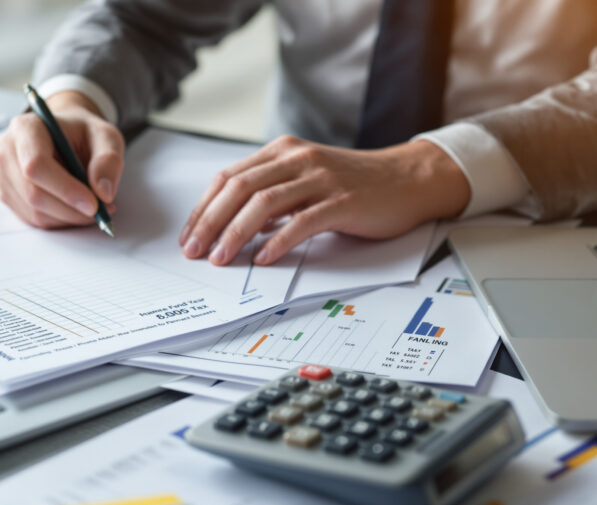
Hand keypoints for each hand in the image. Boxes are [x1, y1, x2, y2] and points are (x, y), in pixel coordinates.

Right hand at [0, 90, 123, 228]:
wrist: (67, 137)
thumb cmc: (83, 134)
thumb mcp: (106, 136)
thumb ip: (109, 160)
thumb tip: (103, 192)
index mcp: (26, 128)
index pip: (36, 165)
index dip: (65, 189)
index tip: (94, 204)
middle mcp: (8, 152)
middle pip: (34, 193)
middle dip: (71, 210)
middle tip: (102, 212)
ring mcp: (5, 176)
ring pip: (35, 212)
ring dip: (69, 217)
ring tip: (94, 207)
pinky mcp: (9, 196)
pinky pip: (34, 220)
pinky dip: (60, 220)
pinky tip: (76, 208)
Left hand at [178, 135, 470, 265]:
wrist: (408, 180)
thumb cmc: (354, 185)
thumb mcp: (304, 181)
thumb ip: (271, 197)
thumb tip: (232, 226)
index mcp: (282, 152)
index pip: (228, 177)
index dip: (203, 208)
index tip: (188, 236)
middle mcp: (297, 160)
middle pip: (239, 188)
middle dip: (210, 222)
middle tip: (194, 251)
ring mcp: (321, 179)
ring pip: (264, 204)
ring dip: (235, 233)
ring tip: (221, 258)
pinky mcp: (343, 201)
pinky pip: (302, 222)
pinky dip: (278, 242)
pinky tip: (263, 259)